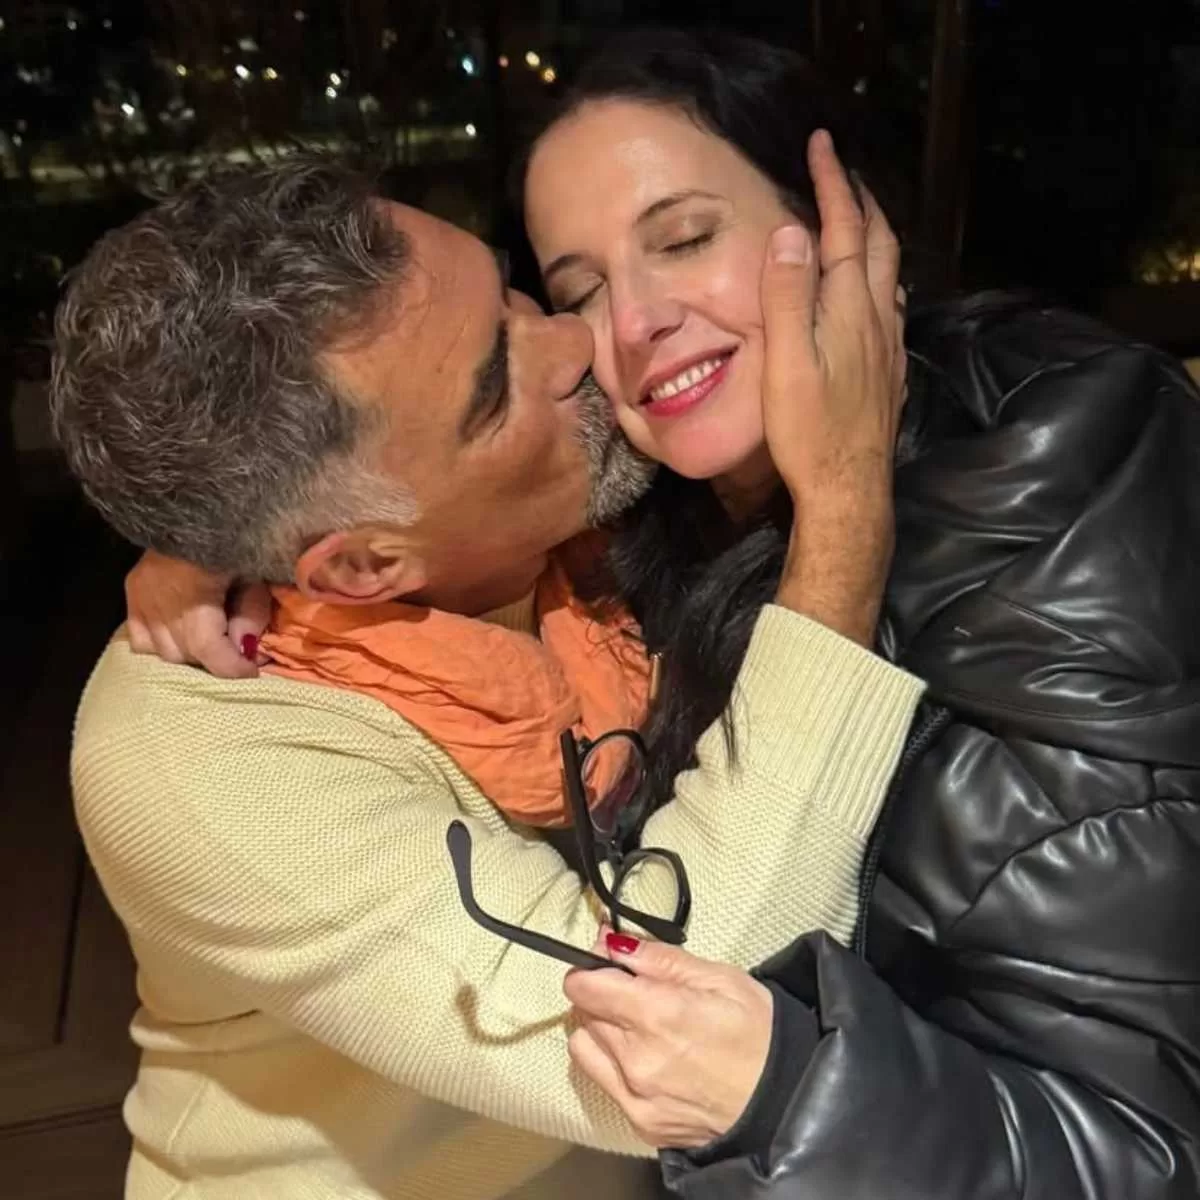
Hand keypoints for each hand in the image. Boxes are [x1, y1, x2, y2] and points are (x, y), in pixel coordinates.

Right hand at [124, 550, 271, 678]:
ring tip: (212, 642)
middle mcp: (158, 598)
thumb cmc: (235, 536)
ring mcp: (139, 596)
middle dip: (213, 659)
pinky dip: (161, 644)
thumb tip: (246, 650)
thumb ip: (252, 612)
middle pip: (183, 653)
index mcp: (192, 590)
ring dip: (189, 653)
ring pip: (160, 651)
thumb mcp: (255, 573)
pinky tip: (180, 637)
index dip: (231, 666)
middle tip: (236, 652)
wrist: (195, 503)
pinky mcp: (131, 592)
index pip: (207, 647)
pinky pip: (139, 638)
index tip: (252, 669)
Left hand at [563, 930, 773, 1149]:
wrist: (786, 1103)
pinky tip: (647, 1060)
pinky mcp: (640, 1122)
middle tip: (636, 994)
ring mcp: (635, 1095)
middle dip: (601, 997)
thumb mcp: (719, 978)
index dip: (589, 969)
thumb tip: (611, 943)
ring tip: (637, 1028)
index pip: (583, 986)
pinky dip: (613, 1064)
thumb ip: (657, 959)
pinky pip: (603, 1082)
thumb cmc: (761, 1035)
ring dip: (601, 1031)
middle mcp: (636, 1058)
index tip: (606, 965)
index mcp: (657, 1013)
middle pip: (584, 1013)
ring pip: (585, 1047)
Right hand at [761, 130, 906, 643]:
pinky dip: (881, 280)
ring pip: (891, 274)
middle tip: (842, 172)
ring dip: (876, 237)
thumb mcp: (786, 362)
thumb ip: (787, 296)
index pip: (845, 229)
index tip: (823, 143)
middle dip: (862, 200)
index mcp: (849, 308)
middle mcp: (878, 319)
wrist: (849, 489)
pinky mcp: (890, 373)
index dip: (834, 183)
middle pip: (881, 243)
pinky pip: (891, 308)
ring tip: (859, 221)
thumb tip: (791, 232)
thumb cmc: (808, 431)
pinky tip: (874, 296)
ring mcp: (889, 347)